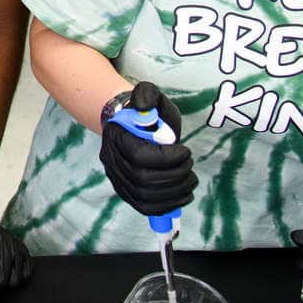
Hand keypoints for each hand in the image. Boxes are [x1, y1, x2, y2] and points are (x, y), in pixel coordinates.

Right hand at [100, 81, 195, 216]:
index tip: (185, 150)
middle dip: (175, 175)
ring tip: (190, 179)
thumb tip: (145, 108)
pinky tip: (183, 194)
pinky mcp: (127, 192)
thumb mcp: (149, 94)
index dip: (167, 158)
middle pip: (143, 180)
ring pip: (145, 197)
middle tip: (190, 164)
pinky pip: (145, 207)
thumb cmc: (146, 111)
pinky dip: (167, 206)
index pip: (139, 157)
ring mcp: (117, 178)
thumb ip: (147, 95)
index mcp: (116, 136)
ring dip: (175, 192)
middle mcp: (112, 160)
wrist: (133, 124)